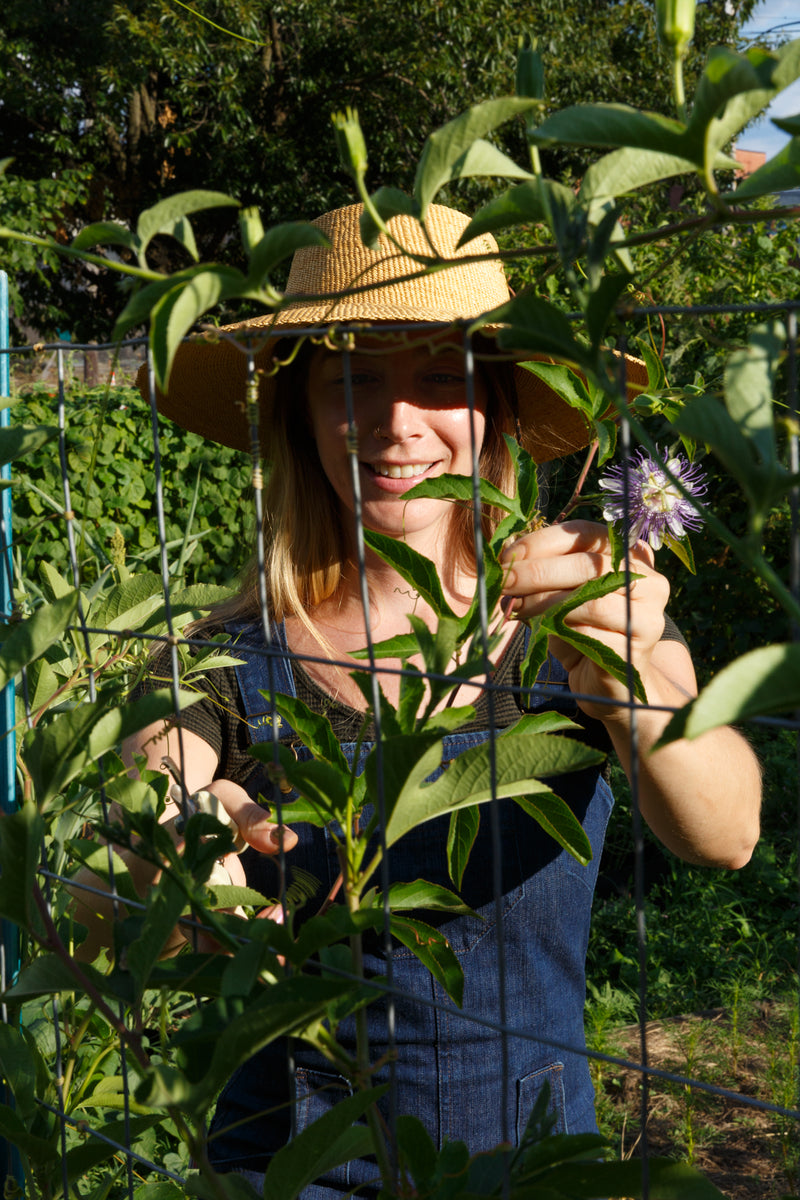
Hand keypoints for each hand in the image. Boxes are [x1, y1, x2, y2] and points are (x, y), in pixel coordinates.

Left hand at [499, 520, 669, 722]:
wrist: (607, 687)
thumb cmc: (581, 634)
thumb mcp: (561, 597)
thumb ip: (546, 575)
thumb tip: (507, 561)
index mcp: (629, 557)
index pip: (586, 534)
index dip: (543, 541)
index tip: (508, 555)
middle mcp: (648, 581)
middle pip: (589, 564)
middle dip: (538, 571)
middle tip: (504, 580)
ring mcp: (647, 615)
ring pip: (590, 598)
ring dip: (544, 601)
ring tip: (514, 607)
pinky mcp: (636, 648)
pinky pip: (591, 632)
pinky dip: (558, 629)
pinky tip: (536, 630)